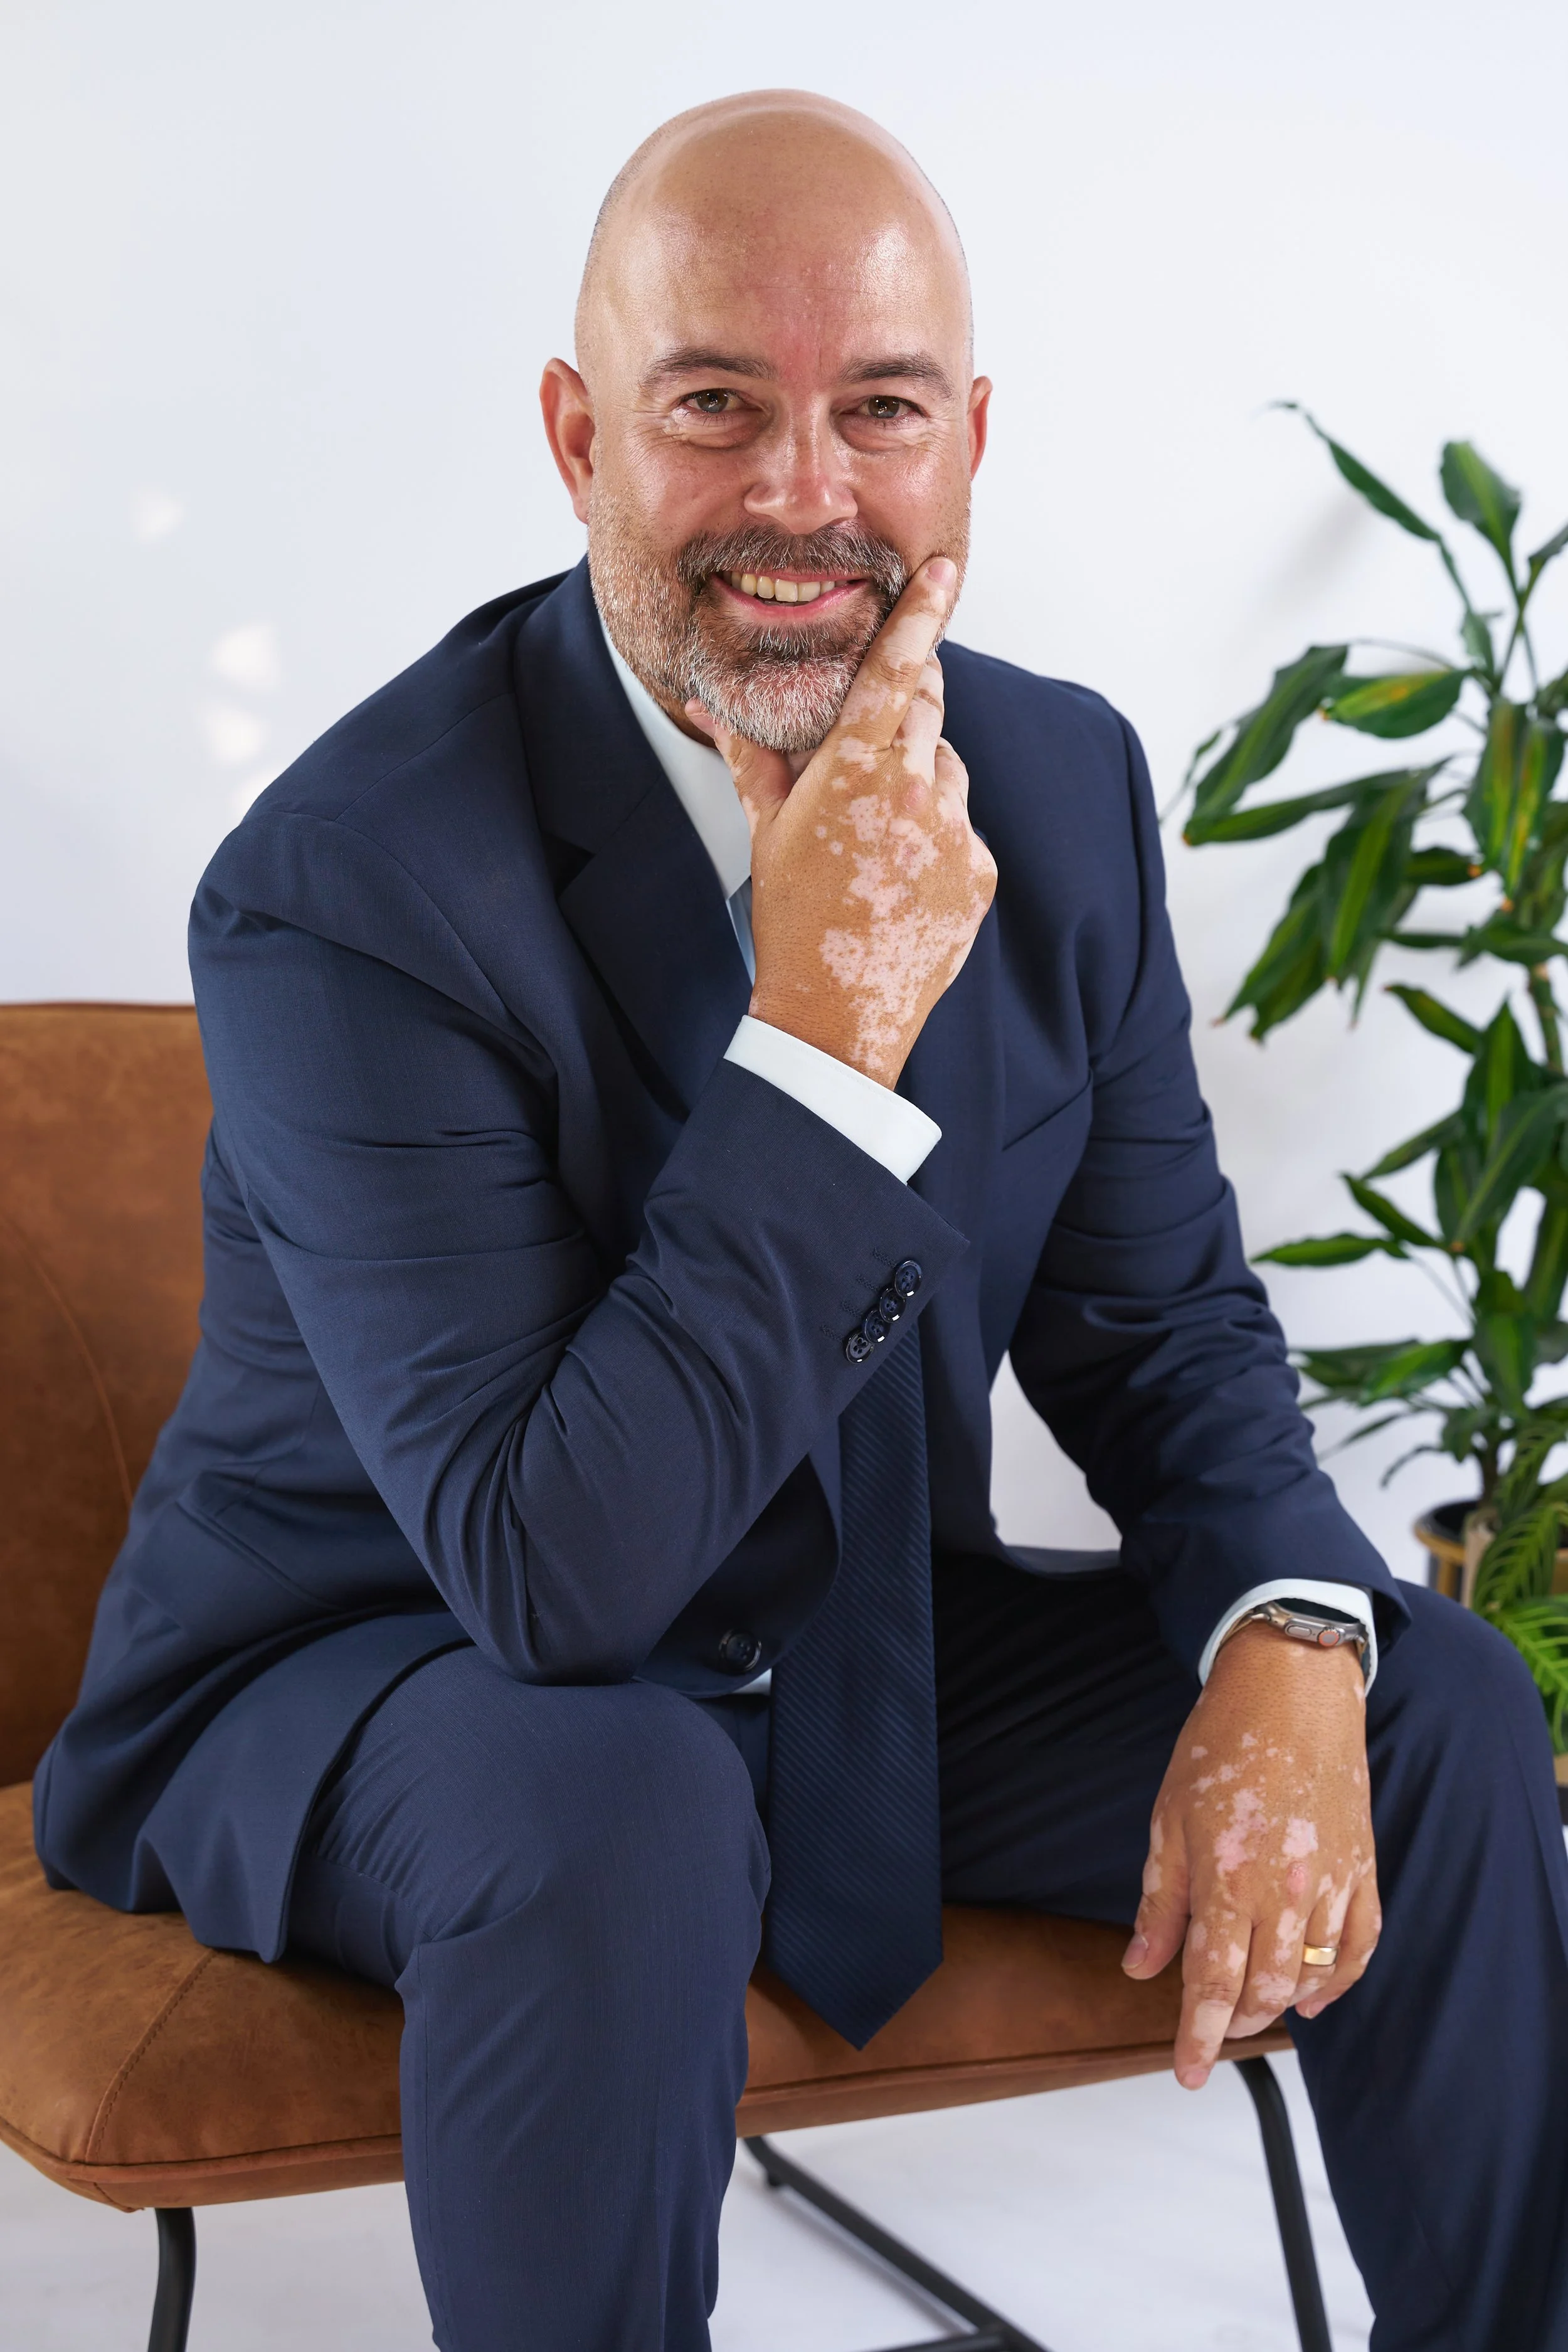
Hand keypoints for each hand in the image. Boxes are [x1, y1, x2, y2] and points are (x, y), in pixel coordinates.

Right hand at [687, 557, 997, 1087]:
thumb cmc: (790, 919)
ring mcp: (951, 833)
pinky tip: (900, 883)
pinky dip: (937, 843)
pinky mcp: (978, 872)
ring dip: (919, 786)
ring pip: (946, 772)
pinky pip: (961, 831)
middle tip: (872, 748)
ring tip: (875, 843)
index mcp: (855, 769)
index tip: (946, 569)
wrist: (834, 1013)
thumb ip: (751, 760)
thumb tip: (711, 708)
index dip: (922, 612)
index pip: (896, 668)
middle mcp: (913, 790)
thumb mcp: (765, 831)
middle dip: (906, 710)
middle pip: (928, 709)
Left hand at [1121, 1622, 1379, 2088]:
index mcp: (1229, 1875)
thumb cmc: (1221, 1744)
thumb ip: (1160, 1900)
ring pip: (1312, 1975)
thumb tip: (1140, 1967)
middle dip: (1236, 2022)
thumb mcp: (1168, 1817)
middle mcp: (1286, 1887)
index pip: (1214, 1982)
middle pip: (1265, 1989)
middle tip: (1213, 2030)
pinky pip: (1360, 1946)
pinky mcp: (1363, 1869)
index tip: (1187, 2071)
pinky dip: (1338, 1981)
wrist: (1292, 1689)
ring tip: (1253, 2009)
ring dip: (1280, 2004)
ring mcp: (1332, 1881)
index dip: (1198, 2036)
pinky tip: (1312, 1994)